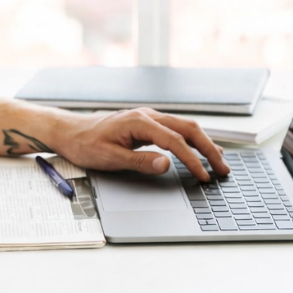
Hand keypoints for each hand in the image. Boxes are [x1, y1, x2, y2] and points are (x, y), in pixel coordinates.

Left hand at [53, 108, 230, 181]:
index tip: (204, 176)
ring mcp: (149, 118)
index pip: (175, 141)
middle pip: (188, 128)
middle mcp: (148, 115)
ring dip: (203, 143)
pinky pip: (176, 129)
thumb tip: (167, 164)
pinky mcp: (147, 124)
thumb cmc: (86, 144)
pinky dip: (192, 139)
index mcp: (140, 122)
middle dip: (208, 148)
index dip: (192, 160)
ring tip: (219, 161)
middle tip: (223, 169)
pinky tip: (199, 149)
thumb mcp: (110, 158)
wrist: (70, 131)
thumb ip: (140, 161)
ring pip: (185, 127)